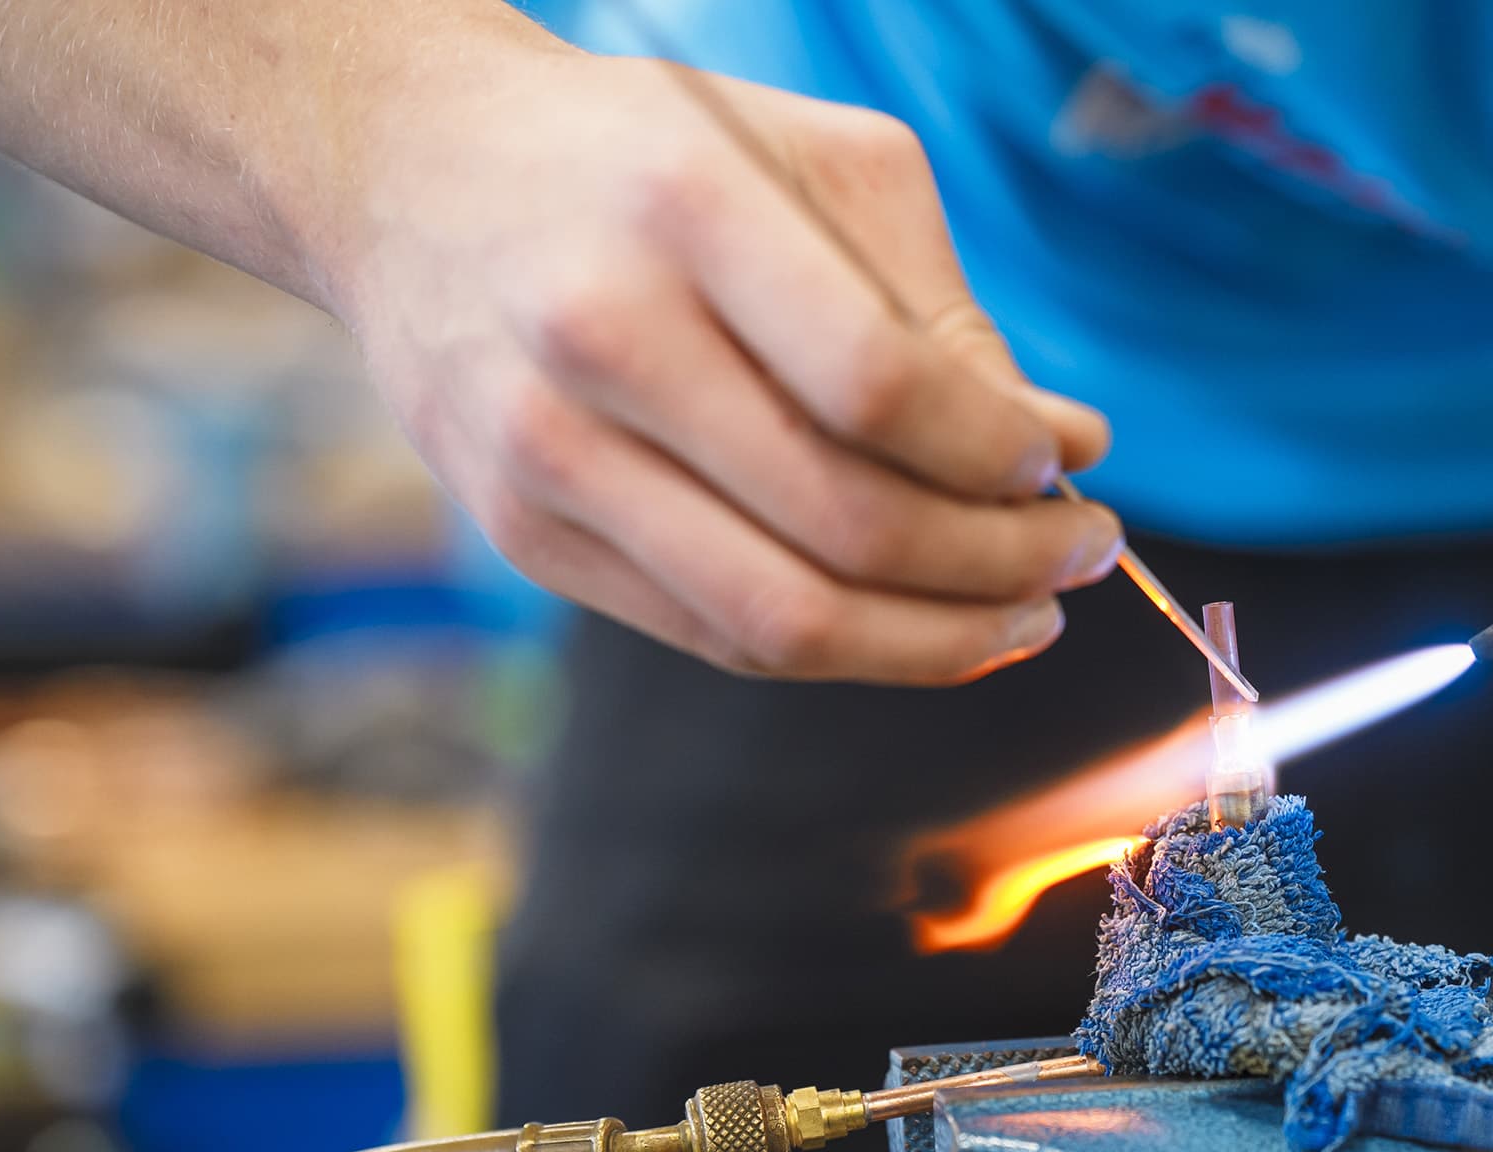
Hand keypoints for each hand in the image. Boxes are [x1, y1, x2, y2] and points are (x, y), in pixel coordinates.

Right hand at [323, 39, 1119, 683]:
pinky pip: (717, 637)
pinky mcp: (525, 538)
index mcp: (686, 213)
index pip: (878, 386)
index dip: (999, 456)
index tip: (1073, 464)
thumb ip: (941, 306)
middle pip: (845, 523)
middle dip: (1001, 563)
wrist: (409, 172)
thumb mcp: (815, 162)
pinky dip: (845, 652)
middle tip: (1083, 553)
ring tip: (1026, 614)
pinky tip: (923, 625)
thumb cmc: (650, 159)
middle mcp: (600, 338)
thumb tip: (1061, 451)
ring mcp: (545, 454)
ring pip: (782, 619)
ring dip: (938, 641)